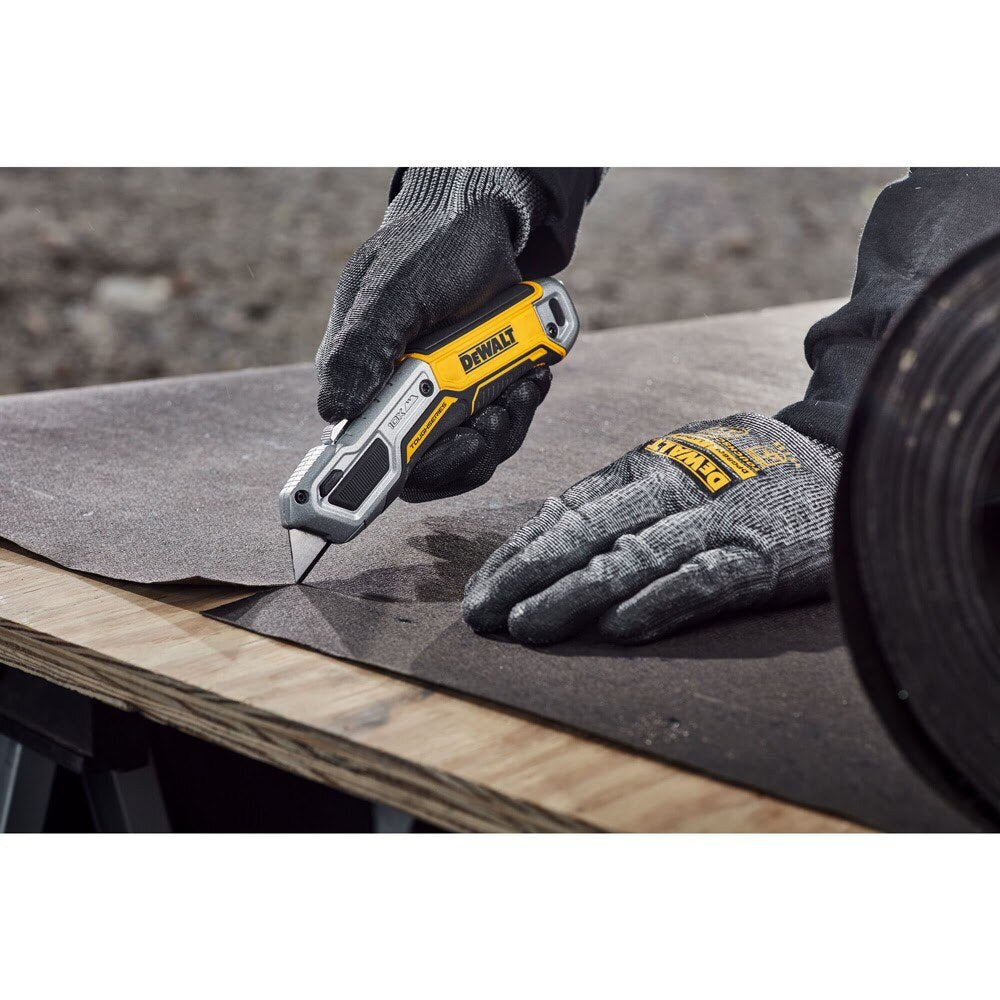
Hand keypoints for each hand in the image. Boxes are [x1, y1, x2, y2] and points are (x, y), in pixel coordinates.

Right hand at [315, 167, 553, 501]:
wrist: (484, 223)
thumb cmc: (428, 248)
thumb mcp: (394, 290)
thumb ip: (363, 347)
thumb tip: (333, 410)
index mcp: (362, 379)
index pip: (364, 451)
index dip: (387, 477)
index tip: (428, 464)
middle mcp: (398, 398)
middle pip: (426, 468)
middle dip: (467, 452)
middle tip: (493, 418)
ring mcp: (441, 399)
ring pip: (470, 453)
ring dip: (502, 429)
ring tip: (519, 387)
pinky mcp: (478, 395)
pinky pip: (500, 428)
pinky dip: (520, 411)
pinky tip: (530, 378)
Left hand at [462, 413, 840, 643]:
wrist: (845, 460)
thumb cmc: (746, 470)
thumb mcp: (681, 463)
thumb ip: (625, 495)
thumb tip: (550, 526)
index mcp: (650, 463)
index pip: (569, 508)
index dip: (520, 550)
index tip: (483, 587)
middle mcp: (676, 486)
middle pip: (588, 530)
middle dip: (527, 573)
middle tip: (482, 612)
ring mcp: (718, 518)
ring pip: (633, 556)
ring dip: (574, 593)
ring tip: (527, 625)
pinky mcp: (761, 554)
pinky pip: (702, 578)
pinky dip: (658, 601)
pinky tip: (618, 628)